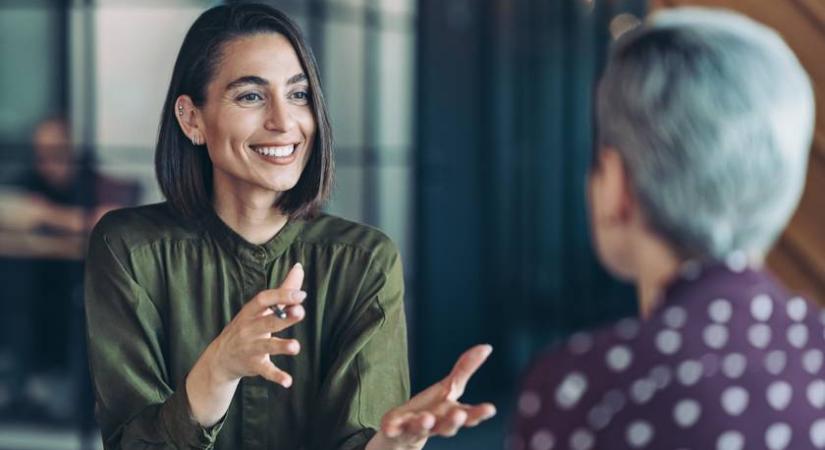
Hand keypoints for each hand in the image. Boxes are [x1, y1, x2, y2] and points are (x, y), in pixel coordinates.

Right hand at [186, 263, 306, 425]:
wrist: (220, 359)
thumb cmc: (247, 327)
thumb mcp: (261, 309)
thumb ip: (282, 290)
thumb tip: (299, 267)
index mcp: (252, 312)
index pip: (264, 299)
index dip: (281, 296)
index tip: (301, 295)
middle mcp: (249, 328)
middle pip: (267, 321)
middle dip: (284, 317)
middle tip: (301, 312)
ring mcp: (250, 347)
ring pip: (266, 346)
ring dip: (281, 346)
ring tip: (296, 347)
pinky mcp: (253, 365)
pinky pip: (265, 371)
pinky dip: (276, 376)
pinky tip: (288, 381)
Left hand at [368, 345, 495, 449]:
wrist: (403, 433)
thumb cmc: (432, 409)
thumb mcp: (449, 388)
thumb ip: (465, 369)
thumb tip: (487, 347)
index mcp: (450, 414)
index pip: (468, 415)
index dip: (479, 413)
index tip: (490, 409)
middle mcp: (436, 424)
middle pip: (447, 426)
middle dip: (453, 421)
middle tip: (458, 414)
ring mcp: (415, 428)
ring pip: (421, 429)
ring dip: (423, 424)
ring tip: (426, 419)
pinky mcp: (395, 429)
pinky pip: (393, 430)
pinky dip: (391, 429)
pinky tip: (388, 427)